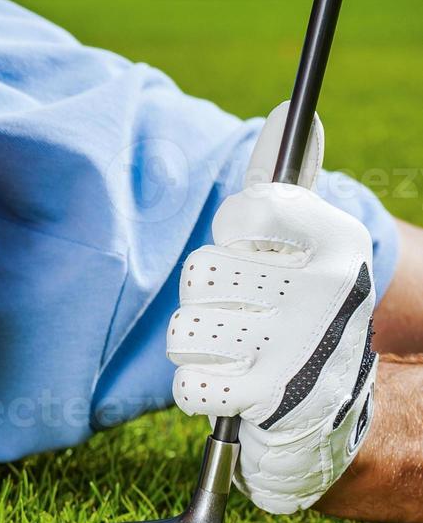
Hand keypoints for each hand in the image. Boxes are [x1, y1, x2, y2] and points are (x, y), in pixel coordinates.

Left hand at [167, 106, 376, 514]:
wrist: (333, 404)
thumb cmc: (308, 312)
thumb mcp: (316, 248)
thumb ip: (287, 194)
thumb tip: (287, 118)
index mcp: (338, 244)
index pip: (249, 208)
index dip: (236, 231)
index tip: (252, 246)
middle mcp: (324, 293)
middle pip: (201, 271)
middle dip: (207, 295)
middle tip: (241, 308)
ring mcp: (293, 347)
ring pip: (185, 329)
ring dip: (197, 343)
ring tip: (233, 347)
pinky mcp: (264, 398)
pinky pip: (188, 383)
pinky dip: (196, 388)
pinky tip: (225, 382)